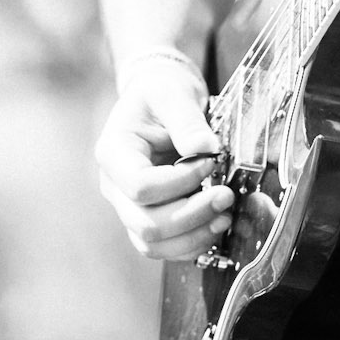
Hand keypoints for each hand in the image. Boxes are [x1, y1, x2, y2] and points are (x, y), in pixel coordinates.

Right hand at [94, 56, 235, 260]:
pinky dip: (193, 243)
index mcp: (114, 153)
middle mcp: (115, 186)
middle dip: (191, 216)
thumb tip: (205, 149)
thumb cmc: (161, 93)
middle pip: (146, 224)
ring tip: (225, 216)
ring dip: (194, 236)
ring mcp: (129, 206)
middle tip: (226, 196)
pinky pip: (164, 247)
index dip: (179, 182)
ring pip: (153, 244)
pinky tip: (216, 224)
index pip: (139, 186)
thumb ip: (186, 119)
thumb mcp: (172, 93)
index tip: (209, 163)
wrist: (160, 101)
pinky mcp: (148, 217)